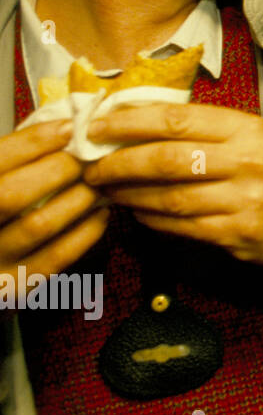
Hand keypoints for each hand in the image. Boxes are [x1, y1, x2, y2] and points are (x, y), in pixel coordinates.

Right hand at [0, 120, 108, 286]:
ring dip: (77, 199)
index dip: (32, 141)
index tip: (68, 128)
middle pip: (9, 194)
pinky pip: (58, 256)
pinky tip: (101, 214)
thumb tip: (62, 127)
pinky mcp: (17, 287)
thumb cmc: (3, 214)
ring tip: (99, 184)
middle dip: (57, 170)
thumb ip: (17, 161)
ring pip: (38, 224)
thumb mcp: (1, 180)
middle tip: (89, 159)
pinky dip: (86, 231)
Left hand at [83, 103, 262, 277]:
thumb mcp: (253, 136)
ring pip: (168, 197)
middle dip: (119, 162)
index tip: (97, 127)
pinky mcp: (237, 235)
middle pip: (166, 159)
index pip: (176, 120)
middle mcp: (248, 163)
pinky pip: (179, 226)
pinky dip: (150, 219)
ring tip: (107, 189)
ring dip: (128, 194)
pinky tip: (136, 211)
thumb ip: (204, 128)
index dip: (129, 122)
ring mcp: (244, 201)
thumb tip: (134, 120)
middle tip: (91, 166)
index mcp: (247, 130)